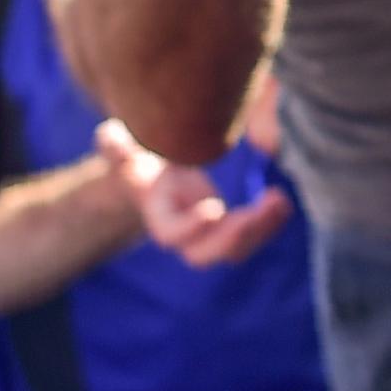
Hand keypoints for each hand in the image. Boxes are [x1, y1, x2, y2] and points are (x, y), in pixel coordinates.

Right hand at [96, 118, 295, 267]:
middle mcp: (182, 230)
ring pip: (233, 251)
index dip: (190, 228)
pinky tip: (281, 203)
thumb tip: (109, 136)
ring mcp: (206, 233)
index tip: (214, 208)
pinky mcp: (227, 226)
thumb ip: (115, 145)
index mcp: (157, 212)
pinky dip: (268, 224)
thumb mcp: (125, 147)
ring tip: (279, 203)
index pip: (171, 235)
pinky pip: (249, 238)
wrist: (152, 176)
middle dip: (234, 238)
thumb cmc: (140, 156)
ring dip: (259, 232)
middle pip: (205, 254)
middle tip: (262, 209)